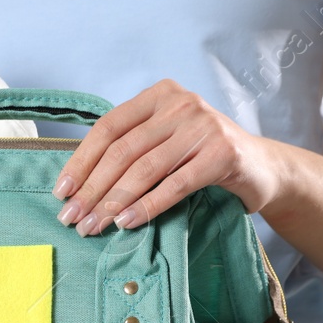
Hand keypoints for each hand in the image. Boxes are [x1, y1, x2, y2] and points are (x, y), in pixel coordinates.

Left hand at [52, 80, 280, 235]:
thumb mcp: (165, 140)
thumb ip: (131, 148)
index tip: (61, 193)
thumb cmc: (202, 156)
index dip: (81, 162)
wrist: (261, 167)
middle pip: (123, 151)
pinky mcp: (221, 154)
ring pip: (145, 169)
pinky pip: (174, 185)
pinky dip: (147, 206)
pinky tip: (127, 223)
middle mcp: (180, 104)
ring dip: (113, 203)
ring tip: (94, 226)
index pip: (108, 128)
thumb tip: (77, 186)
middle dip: (92, 189)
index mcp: (159, 95)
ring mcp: (203, 126)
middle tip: (72, 219)